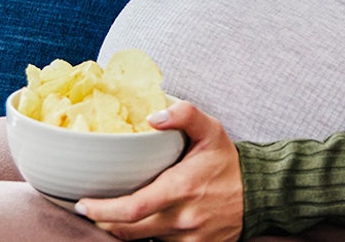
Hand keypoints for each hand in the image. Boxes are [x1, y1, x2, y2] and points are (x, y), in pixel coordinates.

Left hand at [75, 101, 244, 241]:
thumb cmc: (228, 162)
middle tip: (90, 210)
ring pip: (144, 240)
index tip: (83, 204)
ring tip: (115, 213)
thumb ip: (184, 114)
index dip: (103, 210)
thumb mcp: (211, 129)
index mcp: (182, 188)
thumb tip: (153, 117)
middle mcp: (183, 217)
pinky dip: (147, 237)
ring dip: (126, 229)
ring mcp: (189, 238)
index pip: (133, 208)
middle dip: (104, 222)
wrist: (260, 194)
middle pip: (129, 231)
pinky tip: (143, 223)